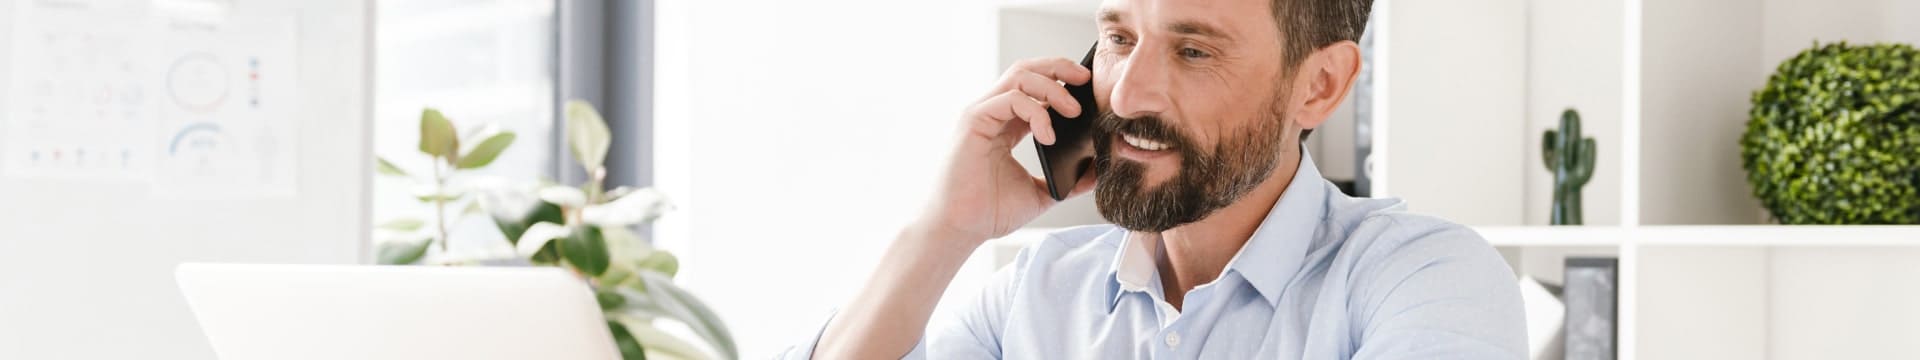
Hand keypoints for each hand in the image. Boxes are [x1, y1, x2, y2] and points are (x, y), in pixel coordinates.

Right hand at [916, 57, 1098, 246]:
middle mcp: (992, 113)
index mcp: (1006, 125)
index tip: (1089, 89)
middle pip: (1027, 71)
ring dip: (1052, 87)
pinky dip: (1036, 112)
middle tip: (1086, 79)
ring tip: (1073, 111)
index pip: (1034, 88)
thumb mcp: (1042, 193)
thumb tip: (1098, 172)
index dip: (1062, 82)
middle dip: (1059, 67)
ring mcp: (981, 113)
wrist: (960, 229)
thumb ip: (1069, 180)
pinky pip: (1011, 99)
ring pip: (1020, 76)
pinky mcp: (973, 120)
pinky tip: (1048, 136)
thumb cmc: (989, 212)